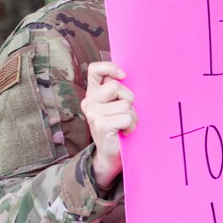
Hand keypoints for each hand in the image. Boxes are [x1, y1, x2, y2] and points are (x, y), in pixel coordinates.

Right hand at [81, 61, 136, 189]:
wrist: (111, 155)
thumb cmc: (119, 127)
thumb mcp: (117, 106)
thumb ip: (118, 91)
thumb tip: (127, 75)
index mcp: (93, 93)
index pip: (95, 70)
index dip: (110, 68)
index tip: (123, 76)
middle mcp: (90, 102)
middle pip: (116, 86)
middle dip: (129, 99)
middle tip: (126, 113)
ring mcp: (93, 113)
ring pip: (125, 104)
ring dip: (132, 116)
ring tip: (125, 125)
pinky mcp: (101, 125)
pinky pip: (127, 117)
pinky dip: (131, 125)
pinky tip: (125, 132)